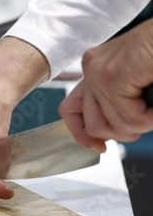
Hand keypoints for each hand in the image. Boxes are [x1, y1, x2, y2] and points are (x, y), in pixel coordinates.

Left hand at [59, 18, 152, 151]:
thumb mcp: (133, 85)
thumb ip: (114, 106)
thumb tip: (98, 139)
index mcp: (96, 68)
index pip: (70, 109)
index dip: (82, 134)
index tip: (100, 147)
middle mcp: (92, 67)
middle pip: (93, 126)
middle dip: (122, 132)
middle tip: (143, 118)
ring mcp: (100, 71)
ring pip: (115, 126)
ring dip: (143, 123)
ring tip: (152, 105)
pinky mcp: (114, 77)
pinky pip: (132, 119)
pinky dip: (151, 118)